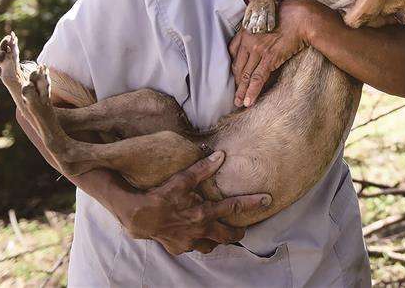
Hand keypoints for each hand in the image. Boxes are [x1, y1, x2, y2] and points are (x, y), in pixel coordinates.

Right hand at [116, 151, 270, 254]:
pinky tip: (195, 234)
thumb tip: (220, 156)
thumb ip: (203, 169)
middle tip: (243, 228)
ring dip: (217, 239)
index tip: (267, 200)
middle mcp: (200, 231)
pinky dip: (198, 241)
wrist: (137, 217)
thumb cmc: (160, 196)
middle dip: (237, 232)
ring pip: (211, 245)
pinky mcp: (178, 248)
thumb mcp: (182, 179)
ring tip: (219, 232)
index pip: (234, 207)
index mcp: (204, 214)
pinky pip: (194, 247)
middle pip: (227, 235)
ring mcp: (189, 242)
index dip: (252, 203)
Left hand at [229, 0, 318, 107]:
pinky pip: (258, 78)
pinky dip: (252, 92)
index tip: (236, 74)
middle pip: (238, 66)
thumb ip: (260, 27)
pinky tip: (249, 101)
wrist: (301, 17)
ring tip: (240, 103)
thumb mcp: (267, 17)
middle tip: (236, 94)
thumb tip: (263, 36)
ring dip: (242, 91)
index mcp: (246, 29)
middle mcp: (248, 40)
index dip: (234, 66)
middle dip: (236, 82)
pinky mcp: (269, 58)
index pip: (233, 52)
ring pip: (246, 75)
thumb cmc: (288, 14)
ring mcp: (257, 50)